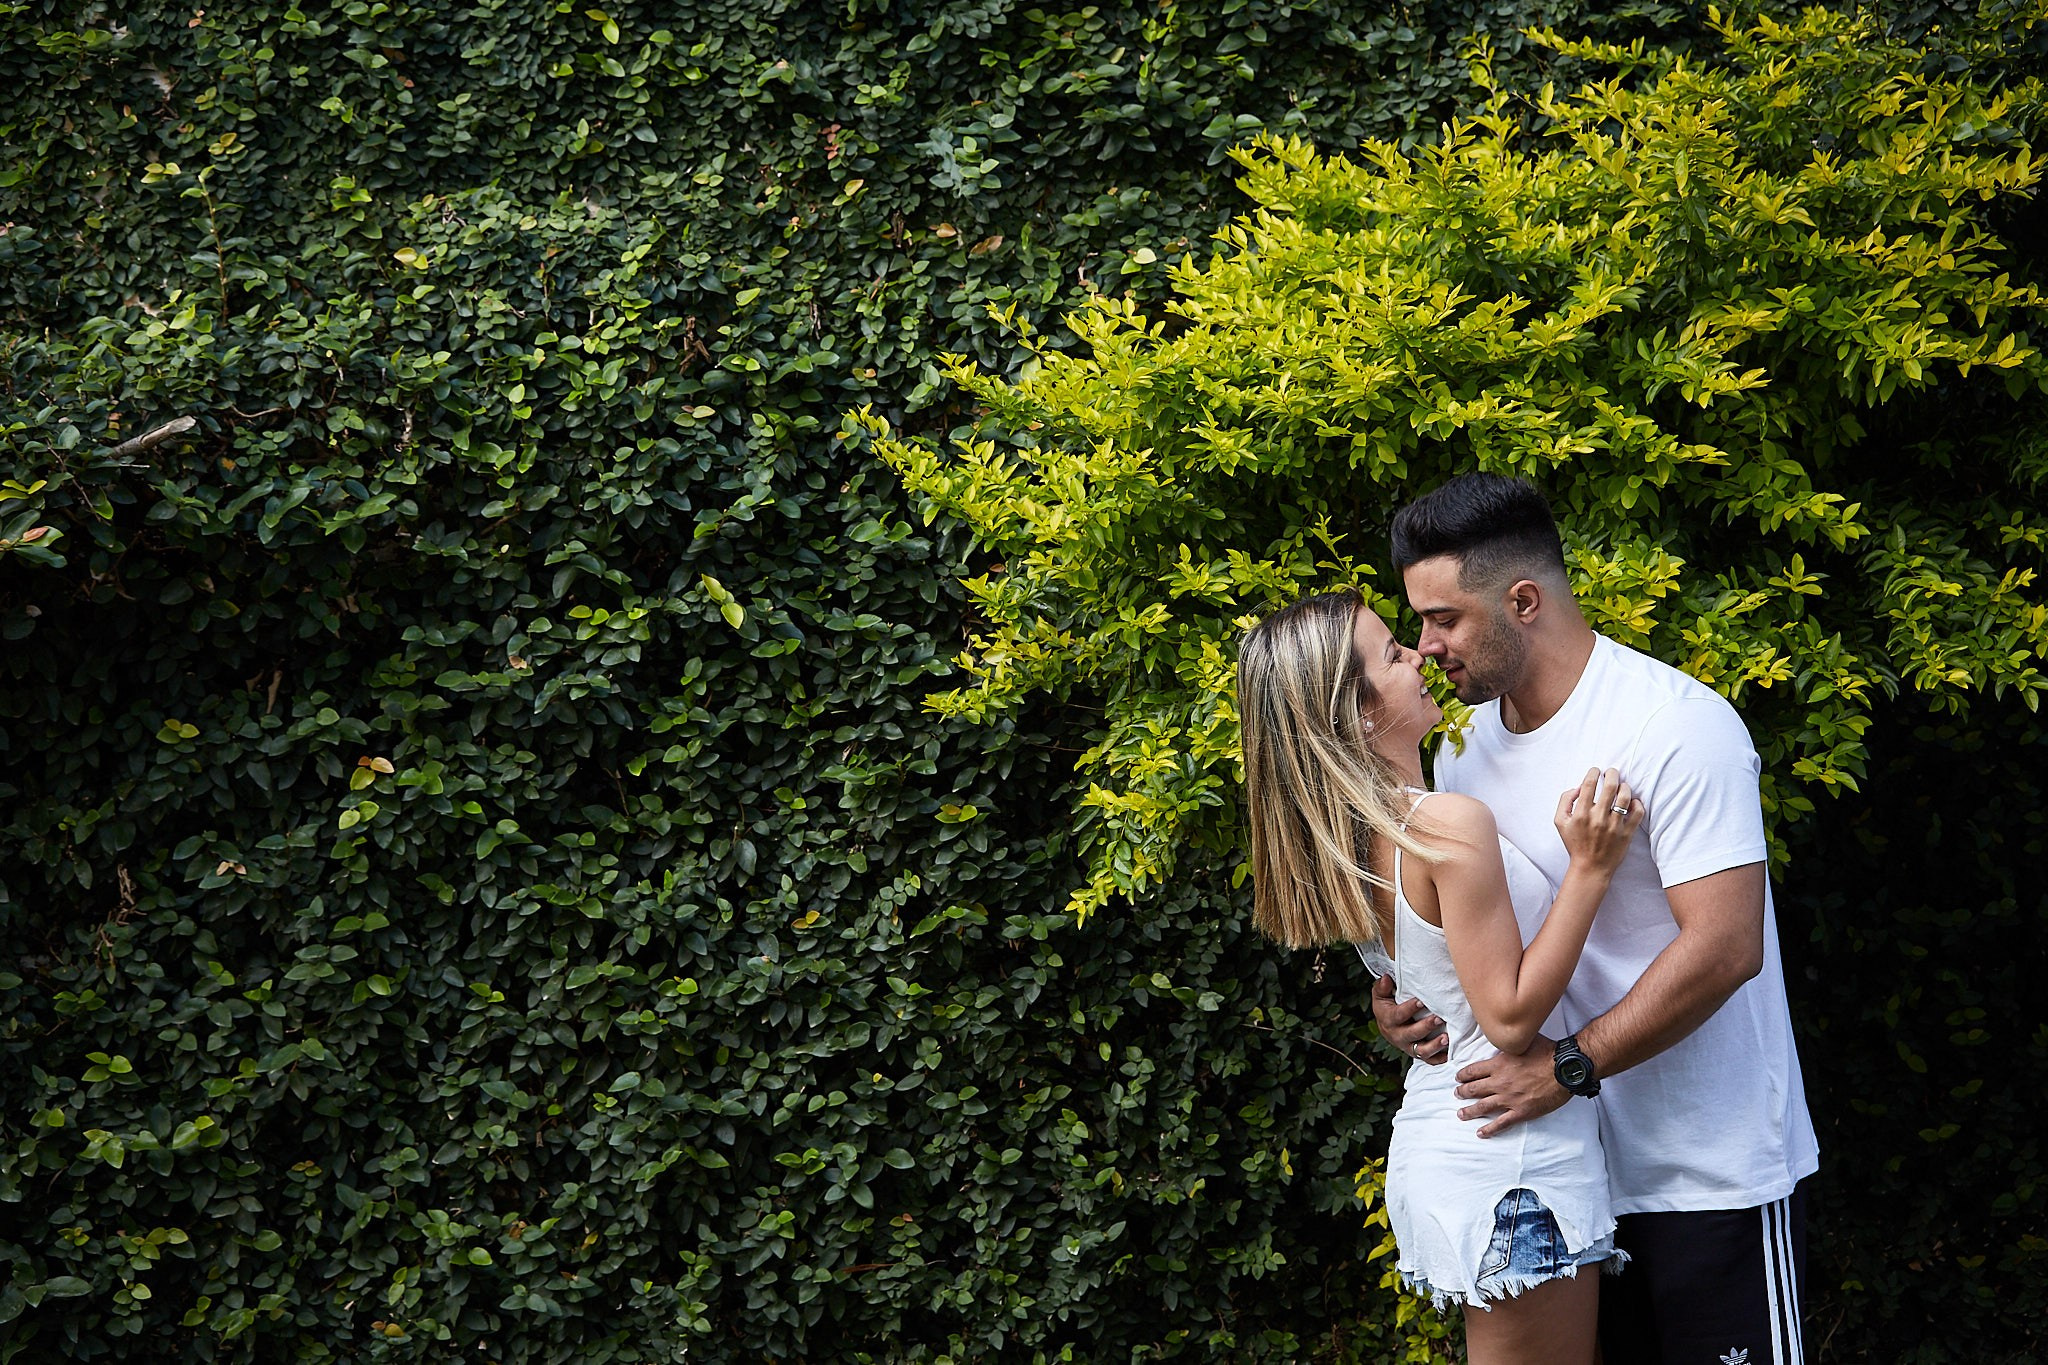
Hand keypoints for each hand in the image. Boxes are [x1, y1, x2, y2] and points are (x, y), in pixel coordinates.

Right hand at [1371, 973, 1449, 1064]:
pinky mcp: (1417, 1053)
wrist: (1386, 1025)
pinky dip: (1439, 1058)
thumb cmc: (1387, 1006)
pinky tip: (1449, 1053)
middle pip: (1411, 1034)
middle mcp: (1397, 1036)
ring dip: (1434, 1045)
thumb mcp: (1381, 995)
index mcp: (1388, 1020)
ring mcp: (1408, 1046)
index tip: (1422, 1001)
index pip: (1398, 1015)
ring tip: (1446, 1038)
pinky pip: (1429, 1060)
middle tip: (1439, 1019)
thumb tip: (1385, 978)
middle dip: (1425, 1027)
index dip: (1409, 1009)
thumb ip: (1383, 988)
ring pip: (1420, 1050)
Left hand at [1454, 1040, 1569, 1135]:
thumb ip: (1510, 1040)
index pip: (1473, 1071)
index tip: (1458, 1077)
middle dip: (1462, 1092)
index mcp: (1499, 1064)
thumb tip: (1505, 1032)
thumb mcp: (1524, 1040)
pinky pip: (1501, 1123)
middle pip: (1474, 1089)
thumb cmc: (1548, 1052)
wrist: (1564, 1069)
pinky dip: (1489, 1129)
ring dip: (1469, 1111)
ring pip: (1483, 1107)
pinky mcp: (1521, 1111)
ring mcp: (1509, 1098)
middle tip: (1457, 1094)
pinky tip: (1480, 1133)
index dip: (1463, 1075)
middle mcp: (1500, 1082)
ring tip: (1461, 1114)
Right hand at [1554, 767, 1644, 875]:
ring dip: (1625, 786)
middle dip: (1612, 773)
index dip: (1593, 772)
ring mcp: (1614, 826)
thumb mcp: (1560, 822)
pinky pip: (1638, 813)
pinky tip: (1632, 802)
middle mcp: (1598, 818)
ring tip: (1622, 786)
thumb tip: (1578, 787)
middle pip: (1610, 786)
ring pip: (1625, 797)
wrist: (1590, 868)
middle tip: (1612, 772)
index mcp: (1581, 814)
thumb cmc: (1575, 843)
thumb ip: (1565, 801)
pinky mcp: (1627, 833)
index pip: (1589, 784)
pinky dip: (1637, 804)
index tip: (1596, 771)